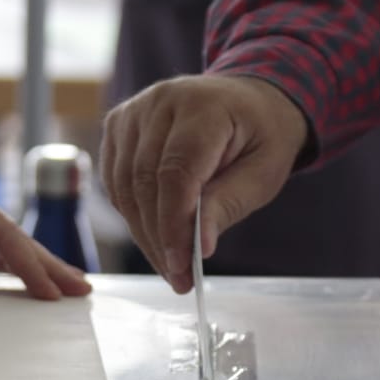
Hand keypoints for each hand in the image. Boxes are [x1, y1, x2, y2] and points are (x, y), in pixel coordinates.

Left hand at [0, 126, 90, 300]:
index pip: (1, 233)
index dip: (28, 264)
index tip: (50, 290)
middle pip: (13, 237)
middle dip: (48, 264)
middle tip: (81, 290)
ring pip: (2, 243)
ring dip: (32, 266)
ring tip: (62, 290)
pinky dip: (5, 264)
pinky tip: (22, 280)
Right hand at [100, 74, 307, 290]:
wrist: (250, 101)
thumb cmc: (262, 136)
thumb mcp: (264, 173)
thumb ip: (228, 204)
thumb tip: (200, 246)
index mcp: (203, 106)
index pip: (175, 172)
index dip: (173, 224)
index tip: (182, 267)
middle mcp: (161, 101)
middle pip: (144, 182)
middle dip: (158, 238)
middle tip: (177, 279)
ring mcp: (134, 111)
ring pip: (124, 186)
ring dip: (142, 233)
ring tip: (169, 265)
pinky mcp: (119, 125)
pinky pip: (115, 180)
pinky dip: (132, 213)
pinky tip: (155, 234)